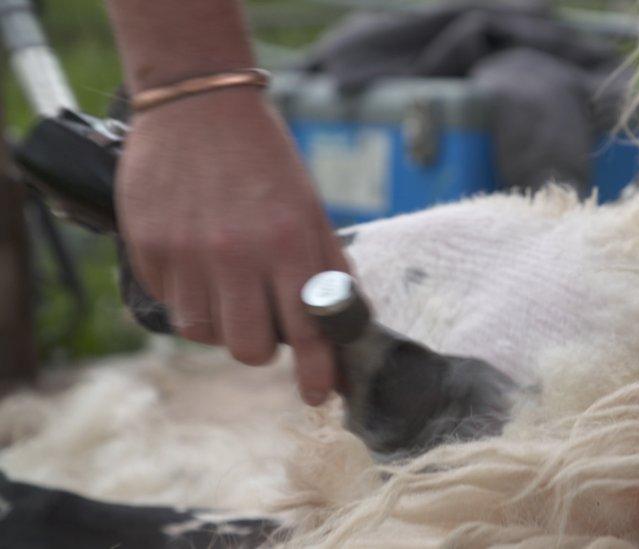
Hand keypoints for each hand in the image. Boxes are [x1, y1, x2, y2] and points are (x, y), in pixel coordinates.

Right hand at [116, 87, 348, 405]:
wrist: (198, 106)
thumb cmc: (266, 160)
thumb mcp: (311, 208)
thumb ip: (328, 267)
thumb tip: (348, 323)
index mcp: (288, 242)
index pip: (308, 330)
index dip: (316, 371)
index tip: (318, 394)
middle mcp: (236, 254)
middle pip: (248, 349)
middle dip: (261, 346)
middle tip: (263, 319)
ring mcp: (186, 253)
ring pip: (204, 333)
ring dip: (221, 320)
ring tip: (228, 281)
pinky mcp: (148, 248)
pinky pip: (169, 303)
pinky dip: (187, 294)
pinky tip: (196, 259)